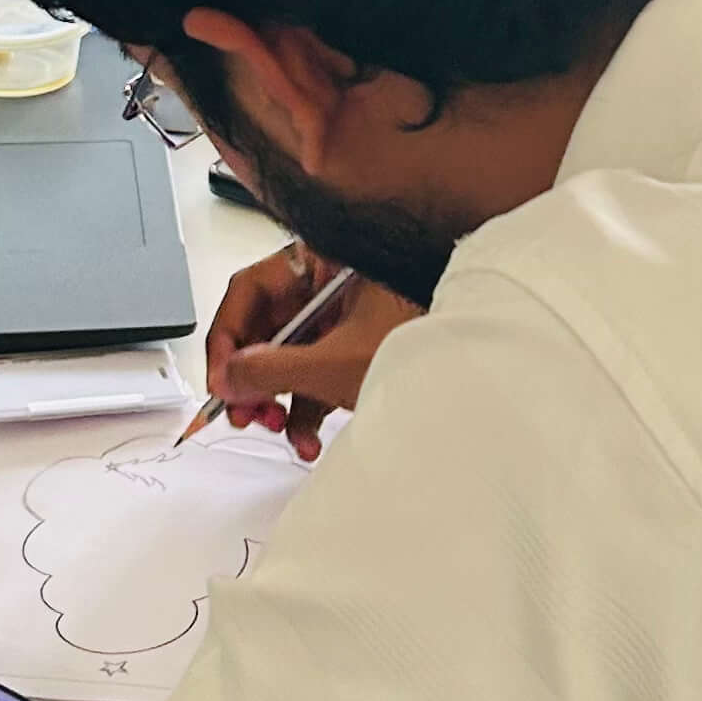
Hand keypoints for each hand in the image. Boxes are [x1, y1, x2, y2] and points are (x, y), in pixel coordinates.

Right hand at [204, 246, 418, 459]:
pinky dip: (304, 409)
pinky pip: (312, 375)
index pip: (250, 288)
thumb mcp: (337, 363)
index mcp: (321, 261)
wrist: (481, 377)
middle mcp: (327, 283)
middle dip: (250, 377)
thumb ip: (274, 369)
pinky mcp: (353, 350)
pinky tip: (308, 439)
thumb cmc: (430, 344)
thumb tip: (227, 376)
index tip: (220, 381)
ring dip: (276, 400)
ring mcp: (341, 317)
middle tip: (243, 413)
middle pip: (263, 326)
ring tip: (278, 429)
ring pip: (285, 357)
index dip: (226, 336)